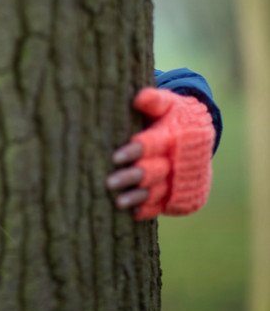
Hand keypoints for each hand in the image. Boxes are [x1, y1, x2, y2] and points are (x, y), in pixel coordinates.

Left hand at [106, 88, 213, 219]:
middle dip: (132, 177)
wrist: (200, 137)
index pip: (154, 145)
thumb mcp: (168, 103)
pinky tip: (132, 212)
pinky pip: (165, 205)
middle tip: (109, 182)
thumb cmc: (175, 116)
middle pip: (154, 171)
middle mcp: (180, 161)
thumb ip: (154, 100)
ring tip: (118, 202)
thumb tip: (139, 98)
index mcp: (176, 137)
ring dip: (138, 197)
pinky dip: (150, 209)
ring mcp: (181, 180)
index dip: (136, 151)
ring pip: (158, 191)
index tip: (116, 157)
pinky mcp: (182, 195)